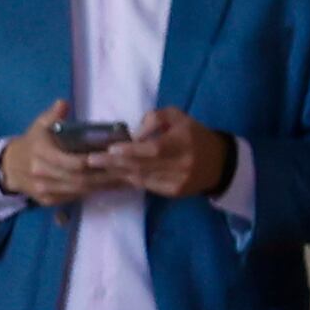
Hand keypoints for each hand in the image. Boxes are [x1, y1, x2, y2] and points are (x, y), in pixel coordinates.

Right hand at [0, 103, 127, 208]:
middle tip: (125, 171)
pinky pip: (73, 198)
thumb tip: (63, 103)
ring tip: (121, 180)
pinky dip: (91, 193)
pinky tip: (106, 187)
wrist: (10, 167)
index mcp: (41, 153)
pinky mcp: (47, 200)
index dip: (94, 162)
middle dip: (104, 176)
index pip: (73, 162)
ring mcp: (44, 189)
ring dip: (101, 187)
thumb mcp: (39, 125)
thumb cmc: (32, 143)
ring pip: (79, 191)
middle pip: (79, 179)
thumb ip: (52, 115)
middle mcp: (42, 174)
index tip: (112, 156)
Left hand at [108, 106, 238, 200]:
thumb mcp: (178, 116)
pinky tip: (113, 175)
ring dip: (117, 173)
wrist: (219, 163)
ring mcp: (176, 181)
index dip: (132, 151)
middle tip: (90, 160)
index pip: (154, 149)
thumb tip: (134, 135)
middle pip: (143, 166)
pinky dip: (128, 180)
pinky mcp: (173, 192)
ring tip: (96, 168)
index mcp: (182, 142)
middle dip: (114, 163)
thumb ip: (155, 119)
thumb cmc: (194, 134)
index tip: (111, 148)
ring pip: (141, 178)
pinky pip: (146, 186)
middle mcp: (180, 164)